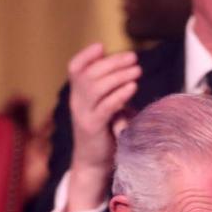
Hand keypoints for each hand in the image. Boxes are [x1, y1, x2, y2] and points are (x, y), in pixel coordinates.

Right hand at [65, 43, 140, 211]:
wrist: (94, 164)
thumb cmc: (105, 133)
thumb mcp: (106, 107)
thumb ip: (111, 90)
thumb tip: (127, 68)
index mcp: (78, 95)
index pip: (74, 68)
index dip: (86, 55)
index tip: (101, 46)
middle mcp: (77, 102)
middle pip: (89, 74)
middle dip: (112, 63)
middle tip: (133, 58)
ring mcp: (83, 115)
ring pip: (95, 88)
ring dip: (118, 76)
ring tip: (137, 70)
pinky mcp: (93, 128)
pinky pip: (105, 107)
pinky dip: (119, 95)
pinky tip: (133, 87)